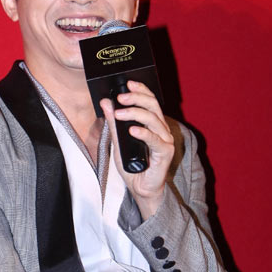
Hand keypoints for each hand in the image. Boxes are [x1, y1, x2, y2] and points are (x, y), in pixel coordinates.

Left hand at [100, 80, 174, 219]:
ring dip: (135, 113)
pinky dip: (143, 133)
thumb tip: (105, 103)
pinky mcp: (165, 153)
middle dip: (137, 98)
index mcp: (153, 124)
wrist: (141, 188)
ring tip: (120, 113)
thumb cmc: (133, 165)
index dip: (141, 90)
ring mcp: (165, 140)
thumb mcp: (118, 141)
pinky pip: (155, 140)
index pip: (150, 100)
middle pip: (153, 106)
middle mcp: (162, 129)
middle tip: (121, 97)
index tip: (128, 83)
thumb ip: (113, 123)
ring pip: (153, 120)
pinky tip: (133, 130)